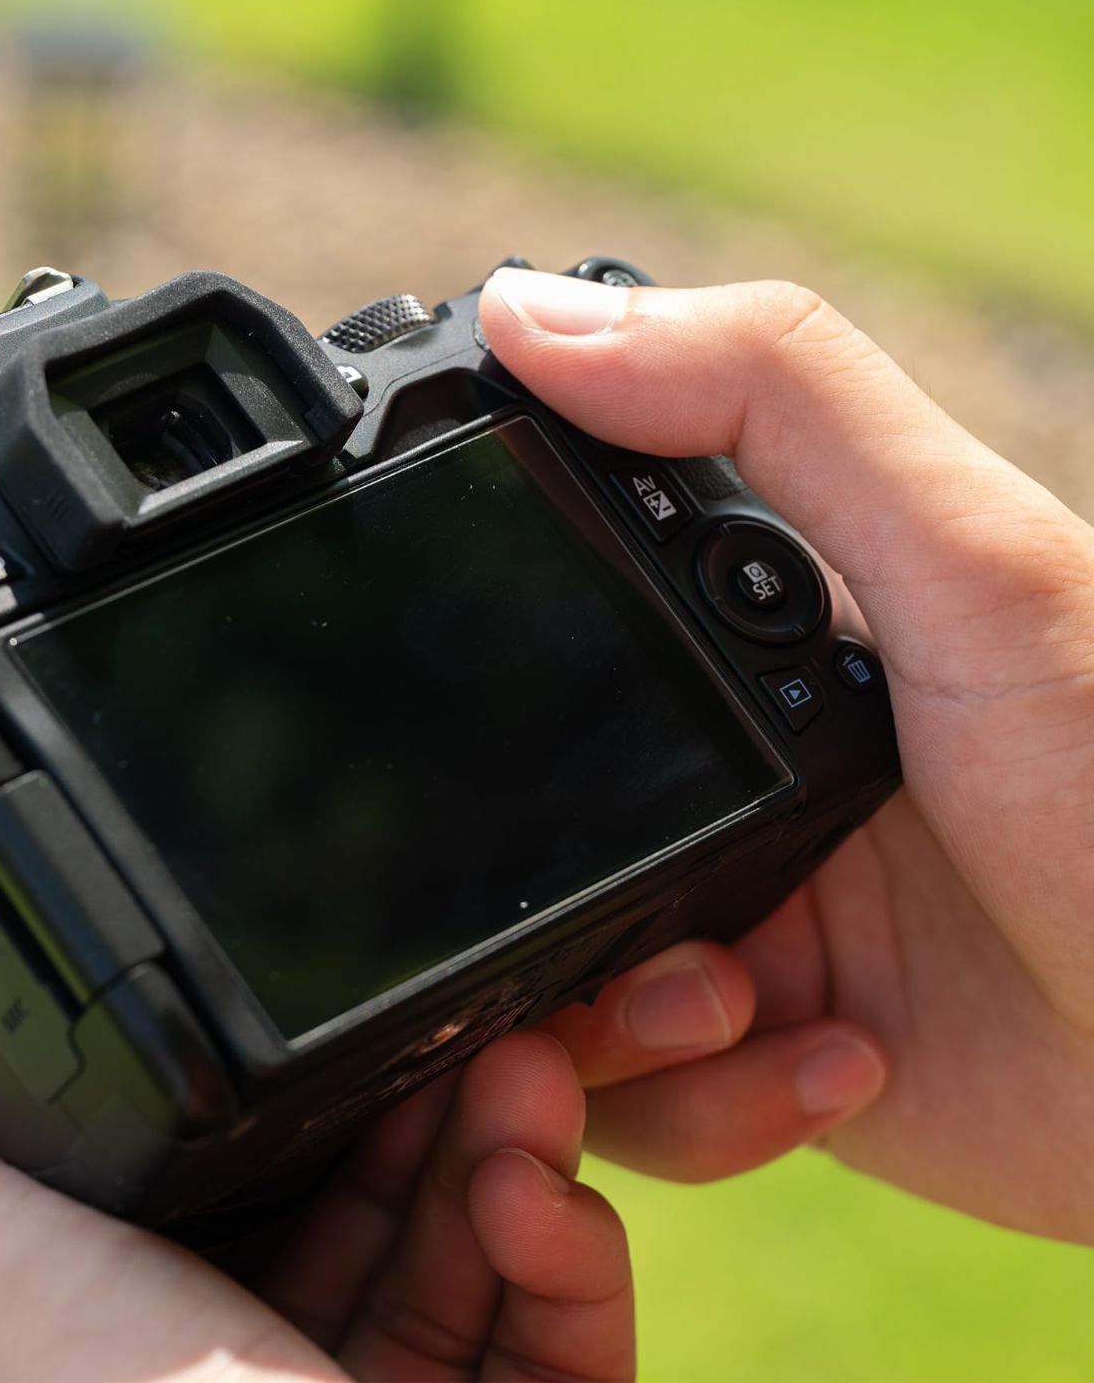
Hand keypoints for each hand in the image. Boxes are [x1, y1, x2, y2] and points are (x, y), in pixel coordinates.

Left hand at [0, 932, 634, 1380]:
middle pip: (347, 1181)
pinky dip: (567, 1253)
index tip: (314, 968)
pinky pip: (557, 1326)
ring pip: (463, 1233)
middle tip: (466, 1017)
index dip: (259, 1060)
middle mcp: (229, 1372)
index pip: (190, 1153)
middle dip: (416, 1083)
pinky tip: (543, 1204)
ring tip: (524, 1078)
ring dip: (506, 1142)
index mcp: (97, 1326)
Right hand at [480, 268, 1093, 1243]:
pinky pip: (629, 1091)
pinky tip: (828, 1066)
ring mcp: (733, 909)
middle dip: (530, 892)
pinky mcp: (756, 1049)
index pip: (535, 612)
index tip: (445, 709)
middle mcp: (716, 763)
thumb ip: (770, 397)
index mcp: (743, 631)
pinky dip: (695, 1105)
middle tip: (650, 928)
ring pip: (543, 972)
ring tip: (737, 1005)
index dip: (468, 652)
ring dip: (612, 1022)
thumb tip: (528, 310)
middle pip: (506, 812)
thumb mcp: (970, 558)